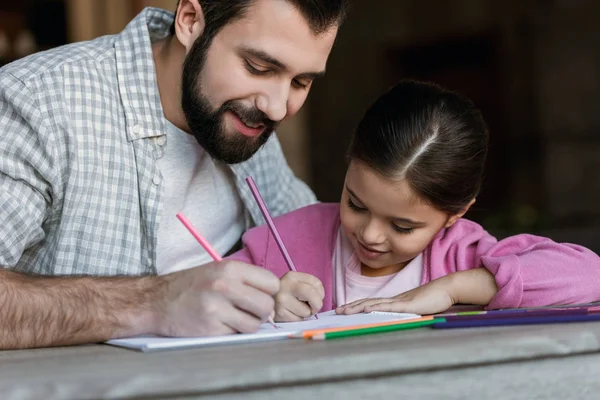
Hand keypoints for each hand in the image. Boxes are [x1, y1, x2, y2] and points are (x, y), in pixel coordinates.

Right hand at [153, 260, 279, 335]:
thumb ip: (245, 280)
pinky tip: (219, 324)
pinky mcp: (210, 329)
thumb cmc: (191, 286)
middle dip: (262, 312)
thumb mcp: (218, 270)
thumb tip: (273, 296)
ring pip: (255, 324)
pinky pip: (236, 334)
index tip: (260, 296)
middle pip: (267, 305)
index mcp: (230, 268)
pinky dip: (232, 332)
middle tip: (249, 311)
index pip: (271, 282)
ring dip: (248, 324)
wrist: (156, 302)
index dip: (268, 292)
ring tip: (234, 318)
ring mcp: (217, 308)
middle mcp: (225, 286)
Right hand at [274, 272, 324, 321]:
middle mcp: (285, 285)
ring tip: (296, 310)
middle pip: (310, 293)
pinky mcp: (280, 314)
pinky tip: (291, 314)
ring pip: (306, 311)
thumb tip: (320, 299)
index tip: (319, 297)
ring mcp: (281, 300)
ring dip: (306, 313)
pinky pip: (299, 320)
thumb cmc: (286, 294)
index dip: (321, 292)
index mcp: (291, 276)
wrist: (264, 302)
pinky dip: (299, 319)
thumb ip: (309, 286)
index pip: (315, 282)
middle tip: (314, 308)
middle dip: (317, 303)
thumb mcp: (295, 284)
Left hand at [336, 276, 456, 315]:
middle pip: (368, 302)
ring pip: (374, 304)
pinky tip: (366, 309)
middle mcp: (394, 300)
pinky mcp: (408, 305)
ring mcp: (400, 301)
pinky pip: (388, 307)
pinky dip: (375, 308)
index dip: (357, 306)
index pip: (372, 303)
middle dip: (351, 307)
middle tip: (336, 312)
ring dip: (357, 307)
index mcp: (395, 301)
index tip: (344, 310)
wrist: (447, 289)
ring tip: (344, 311)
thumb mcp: (417, 308)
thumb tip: (397, 319)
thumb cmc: (434, 299)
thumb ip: (406, 312)